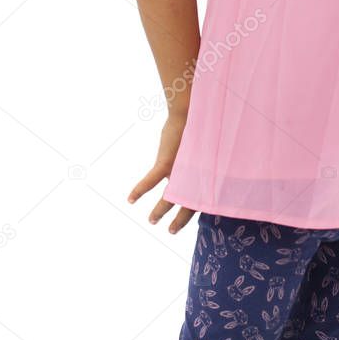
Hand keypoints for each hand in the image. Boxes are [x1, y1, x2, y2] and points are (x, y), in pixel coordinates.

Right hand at [127, 113, 195, 233]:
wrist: (194, 108)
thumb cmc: (203, 122)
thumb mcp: (206, 142)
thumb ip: (205, 153)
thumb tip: (207, 153)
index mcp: (206, 172)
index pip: (203, 196)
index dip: (198, 209)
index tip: (193, 217)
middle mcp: (195, 174)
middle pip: (188, 204)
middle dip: (180, 220)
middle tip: (171, 231)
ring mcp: (180, 170)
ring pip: (169, 198)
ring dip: (159, 211)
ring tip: (152, 220)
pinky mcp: (166, 162)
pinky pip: (150, 181)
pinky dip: (139, 190)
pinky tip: (130, 199)